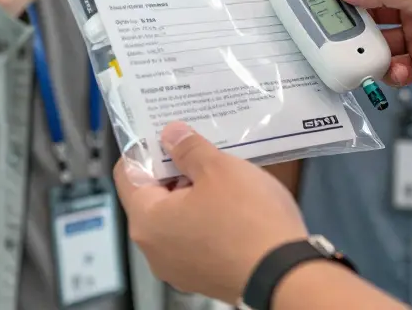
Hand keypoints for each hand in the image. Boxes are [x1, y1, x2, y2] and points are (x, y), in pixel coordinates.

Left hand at [114, 123, 308, 302]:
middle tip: (202, 151)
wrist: (284, 275)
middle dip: (175, 171)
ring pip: (176, 218)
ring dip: (194, 195)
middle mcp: (154, 249)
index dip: (146, 148)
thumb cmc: (248, 220)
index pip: (127, 173)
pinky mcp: (202, 277)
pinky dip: (207, 219)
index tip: (169, 134)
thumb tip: (170, 134)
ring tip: (223, 177)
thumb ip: (189, 148)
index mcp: (147, 221)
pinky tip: (233, 207)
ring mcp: (178, 267)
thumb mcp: (219, 169)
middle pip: (152, 197)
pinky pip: (195, 239)